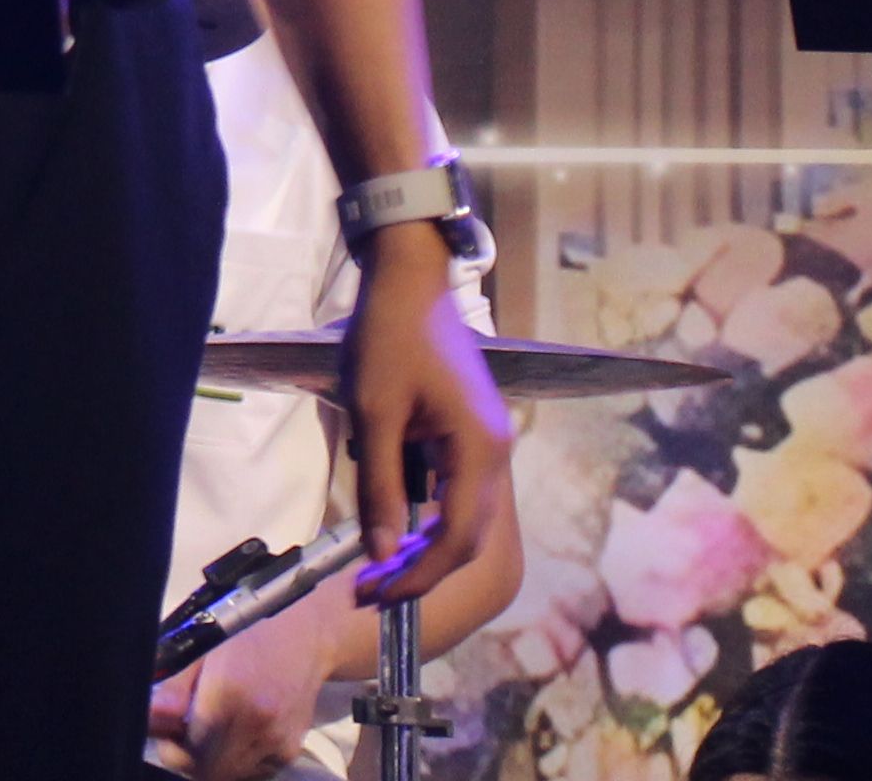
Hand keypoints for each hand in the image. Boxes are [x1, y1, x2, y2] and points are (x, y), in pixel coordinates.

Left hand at [151, 585, 346, 779]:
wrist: (302, 635)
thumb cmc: (244, 633)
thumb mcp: (200, 647)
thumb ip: (174, 687)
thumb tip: (150, 717)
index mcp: (228, 693)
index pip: (187, 753)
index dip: (169, 745)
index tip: (167, 727)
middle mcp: (256, 723)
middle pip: (206, 770)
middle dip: (187, 756)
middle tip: (183, 729)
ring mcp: (277, 740)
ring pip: (229, 774)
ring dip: (211, 760)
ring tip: (210, 727)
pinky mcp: (290, 750)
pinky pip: (253, 772)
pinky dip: (236, 761)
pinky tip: (234, 731)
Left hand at [343, 232, 510, 607]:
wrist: (409, 278)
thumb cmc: (389, 337)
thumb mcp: (374, 413)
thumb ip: (382, 486)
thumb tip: (382, 551)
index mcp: (479, 449)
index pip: (455, 536)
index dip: (418, 573)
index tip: (377, 593)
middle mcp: (497, 451)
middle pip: (468, 535)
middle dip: (423, 569)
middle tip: (374, 591)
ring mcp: (490, 440)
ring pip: (466, 515)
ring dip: (427, 546)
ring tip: (381, 567)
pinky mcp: (475, 430)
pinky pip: (460, 489)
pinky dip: (432, 516)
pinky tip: (399, 526)